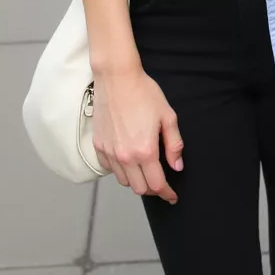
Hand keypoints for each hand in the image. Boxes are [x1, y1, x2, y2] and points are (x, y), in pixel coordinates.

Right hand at [92, 66, 183, 204]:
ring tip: (145, 171)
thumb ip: (174, 144)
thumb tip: (176, 166)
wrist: (117, 78)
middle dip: (153, 189)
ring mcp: (110, 151)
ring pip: (124, 181)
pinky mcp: (98, 144)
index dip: (167, 193)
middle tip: (161, 183)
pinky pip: (109, 168)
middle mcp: (125, 156)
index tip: (172, 196)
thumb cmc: (144, 93)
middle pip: (140, 188)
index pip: (157, 185)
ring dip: (136, 180)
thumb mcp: (167, 116)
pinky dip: (119, 170)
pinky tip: (127, 161)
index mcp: (145, 151)